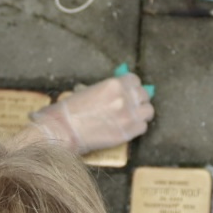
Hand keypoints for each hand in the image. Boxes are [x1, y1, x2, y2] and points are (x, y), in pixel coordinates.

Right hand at [27, 73, 152, 153]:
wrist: (64, 130)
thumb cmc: (69, 111)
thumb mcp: (87, 91)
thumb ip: (104, 90)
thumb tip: (112, 91)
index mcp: (114, 84)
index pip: (135, 80)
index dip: (133, 87)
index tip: (129, 92)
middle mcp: (124, 98)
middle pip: (144, 95)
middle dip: (138, 100)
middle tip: (132, 107)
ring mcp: (128, 115)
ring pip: (148, 111)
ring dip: (141, 114)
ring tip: (133, 119)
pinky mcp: (128, 132)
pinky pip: (143, 127)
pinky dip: (137, 128)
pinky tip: (128, 129)